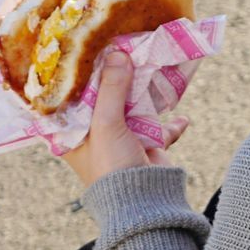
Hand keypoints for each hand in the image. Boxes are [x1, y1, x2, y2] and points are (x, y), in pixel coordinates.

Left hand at [62, 50, 189, 187]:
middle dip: (116, 76)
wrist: (144, 201)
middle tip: (124, 48)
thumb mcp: (106, 124)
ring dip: (144, 91)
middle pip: (104, 97)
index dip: (80, 74)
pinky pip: (158, 127)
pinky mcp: (146, 145)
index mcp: (71, 133)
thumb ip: (112, 88)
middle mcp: (93, 134)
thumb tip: (119, 53)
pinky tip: (179, 117)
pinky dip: (170, 122)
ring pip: (132, 107)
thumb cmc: (112, 166)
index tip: (90, 48)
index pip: (70, 97)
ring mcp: (121, 139)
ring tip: (152, 68)